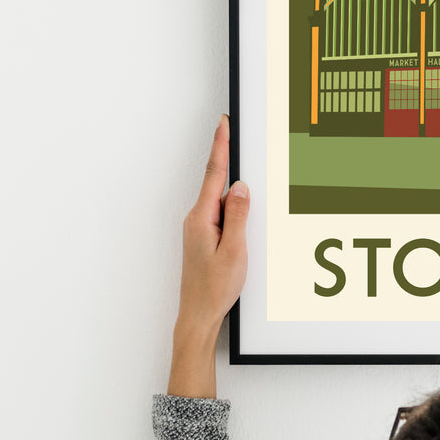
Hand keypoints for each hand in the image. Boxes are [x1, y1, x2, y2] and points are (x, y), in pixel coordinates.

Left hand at [168, 114, 248, 397]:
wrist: (198, 315)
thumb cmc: (214, 289)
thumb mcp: (234, 250)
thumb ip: (238, 215)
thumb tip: (240, 187)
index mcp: (201, 218)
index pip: (215, 174)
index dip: (221, 147)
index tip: (224, 125)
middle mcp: (196, 219)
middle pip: (216, 181)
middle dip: (226, 155)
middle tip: (234, 130)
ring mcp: (199, 228)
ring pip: (219, 197)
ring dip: (231, 183)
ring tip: (242, 166)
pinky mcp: (205, 237)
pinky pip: (220, 211)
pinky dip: (232, 203)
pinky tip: (242, 204)